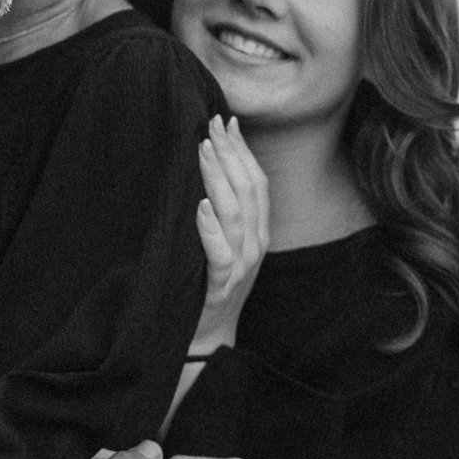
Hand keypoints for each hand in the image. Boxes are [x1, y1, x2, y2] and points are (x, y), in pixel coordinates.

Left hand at [190, 118, 268, 355]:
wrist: (209, 337)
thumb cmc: (211, 286)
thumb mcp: (225, 245)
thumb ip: (225, 214)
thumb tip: (209, 171)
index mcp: (258, 233)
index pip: (257, 182)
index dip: (243, 150)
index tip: (227, 121)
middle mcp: (255, 245)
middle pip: (250, 189)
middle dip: (231, 153)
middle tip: (212, 123)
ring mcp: (241, 265)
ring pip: (236, 213)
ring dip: (218, 178)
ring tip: (203, 150)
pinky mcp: (221, 285)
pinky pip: (219, 253)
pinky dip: (210, 227)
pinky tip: (200, 206)